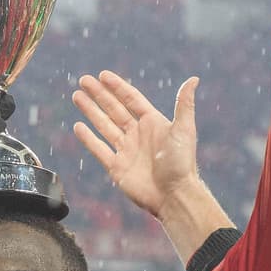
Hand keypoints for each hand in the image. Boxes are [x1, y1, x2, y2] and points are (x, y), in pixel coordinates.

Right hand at [72, 71, 199, 218]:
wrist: (174, 196)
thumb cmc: (181, 163)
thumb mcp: (184, 129)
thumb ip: (184, 104)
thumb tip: (194, 78)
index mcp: (152, 123)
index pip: (131, 99)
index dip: (117, 87)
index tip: (102, 75)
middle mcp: (138, 134)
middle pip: (114, 109)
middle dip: (99, 94)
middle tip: (83, 80)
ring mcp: (126, 150)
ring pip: (104, 125)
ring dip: (90, 111)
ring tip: (77, 96)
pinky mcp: (116, 167)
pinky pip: (99, 149)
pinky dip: (88, 138)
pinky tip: (78, 126)